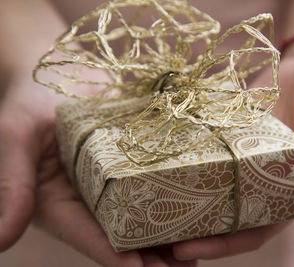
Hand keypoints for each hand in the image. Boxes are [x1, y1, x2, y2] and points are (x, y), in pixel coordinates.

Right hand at [0, 72, 194, 266]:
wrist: (63, 71)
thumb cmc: (30, 99)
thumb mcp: (15, 136)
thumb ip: (9, 185)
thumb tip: (0, 243)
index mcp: (58, 201)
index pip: (89, 235)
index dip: (116, 256)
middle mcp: (89, 197)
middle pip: (122, 233)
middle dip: (151, 255)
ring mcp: (114, 180)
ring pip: (144, 214)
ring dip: (170, 232)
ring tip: (201, 247)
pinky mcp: (133, 161)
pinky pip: (154, 181)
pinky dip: (175, 196)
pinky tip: (201, 206)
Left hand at [172, 29, 293, 259]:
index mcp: (288, 191)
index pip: (254, 228)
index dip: (223, 243)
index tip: (186, 248)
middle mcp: (259, 179)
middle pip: (221, 213)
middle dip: (190, 227)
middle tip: (153, 235)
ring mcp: (240, 155)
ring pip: (207, 184)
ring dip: (179, 196)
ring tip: (144, 204)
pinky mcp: (228, 131)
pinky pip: (203, 147)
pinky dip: (182, 157)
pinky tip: (155, 161)